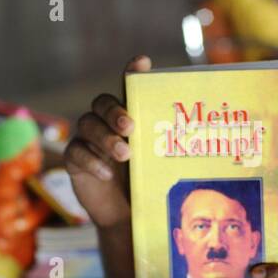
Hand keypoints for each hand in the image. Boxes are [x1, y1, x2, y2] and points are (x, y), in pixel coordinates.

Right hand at [63, 55, 150, 228]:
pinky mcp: (74, 160)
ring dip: (105, 137)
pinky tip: (107, 173)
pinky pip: (75, 152)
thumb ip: (167, 148)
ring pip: (87, 124)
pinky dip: (91, 161)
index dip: (132, 70)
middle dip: (115, 112)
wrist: (125, 216)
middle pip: (102, 102)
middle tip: (130, 127)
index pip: (128, 86)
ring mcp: (87, 139)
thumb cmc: (146, 185)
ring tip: (125, 154)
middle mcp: (105, 122)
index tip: (143, 62)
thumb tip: (203, 140)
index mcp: (128, 116)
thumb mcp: (159, 164)